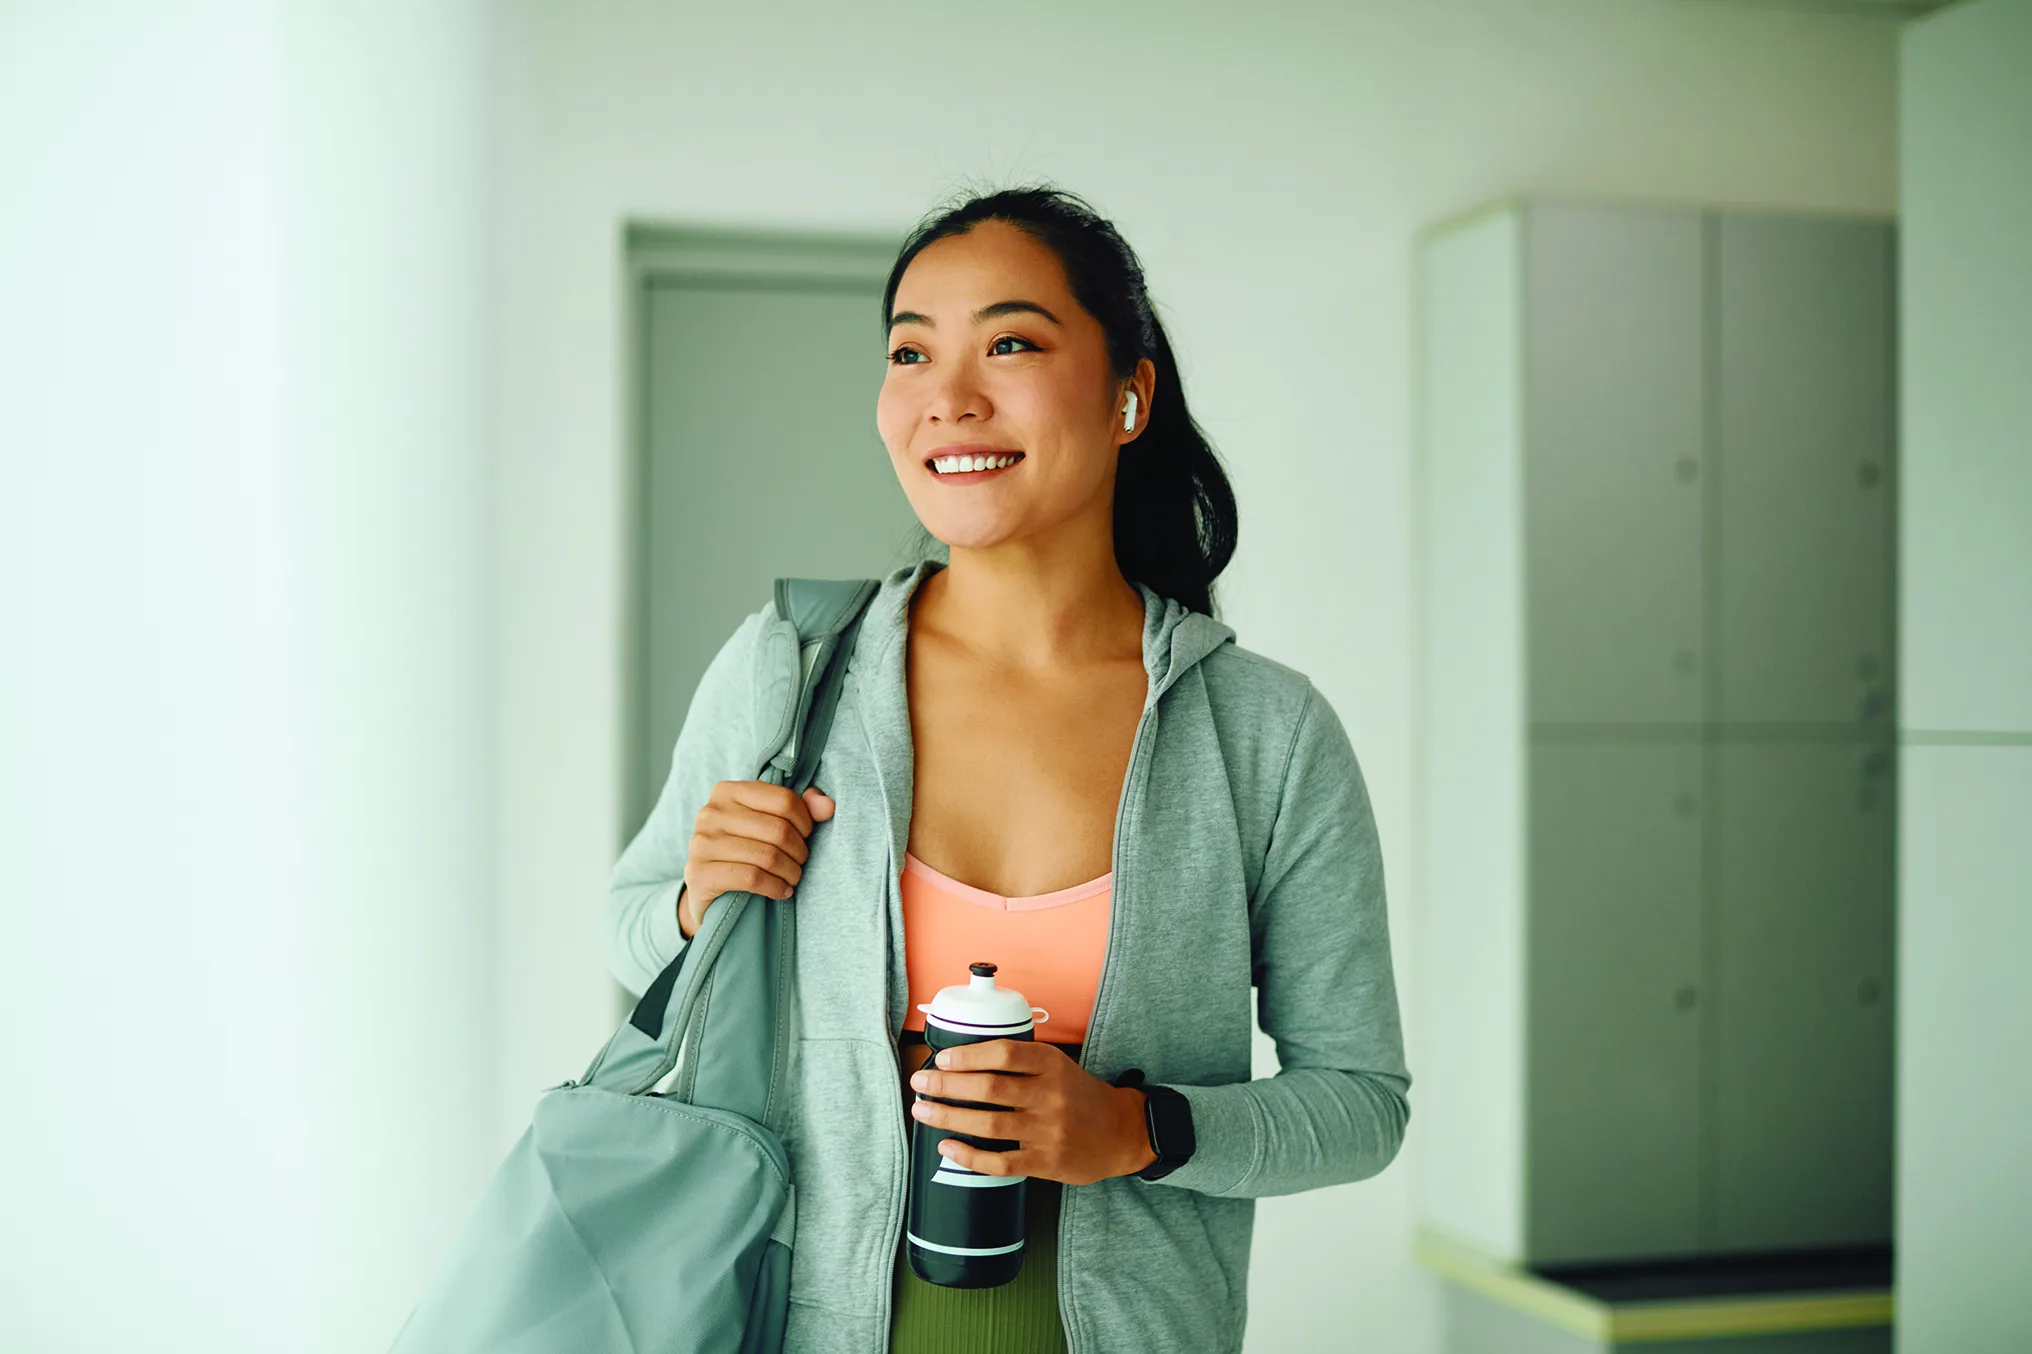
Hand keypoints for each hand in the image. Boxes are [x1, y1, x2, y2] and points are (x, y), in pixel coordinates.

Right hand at [678, 781, 834, 938]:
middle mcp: (710, 812)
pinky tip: (781, 892)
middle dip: (799, 851)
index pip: (783, 800)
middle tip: (800, 864)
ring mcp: (702, 843)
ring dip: (790, 872)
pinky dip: (775, 887)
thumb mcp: (767, 824)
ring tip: (792, 879)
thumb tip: (828, 806)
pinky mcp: (700, 873)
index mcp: (727, 791)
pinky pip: (752, 878)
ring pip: (767, 855)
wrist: (707, 891)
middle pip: (778, 829)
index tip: (806, 837)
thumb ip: (801, 809)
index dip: (805, 822)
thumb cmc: (742, 852)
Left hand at [907, 1039, 1156, 1185]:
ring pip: (989, 1124)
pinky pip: (1000, 1162)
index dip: (968, 1056)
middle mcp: (1050, 1096)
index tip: (941, 1060)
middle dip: (947, 1085)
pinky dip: (970, 1156)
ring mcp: (1048, 1131)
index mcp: (1052, 1065)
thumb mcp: (1058, 1066)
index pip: (1004, 1054)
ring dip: (949, 1117)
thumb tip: (962, 1061)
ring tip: (923, 1111)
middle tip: (920, 1083)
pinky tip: (948, 1147)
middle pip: (989, 1088)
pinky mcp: (1046, 1162)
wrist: (1121, 1133)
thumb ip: (1020, 1062)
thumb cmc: (1079, 1096)